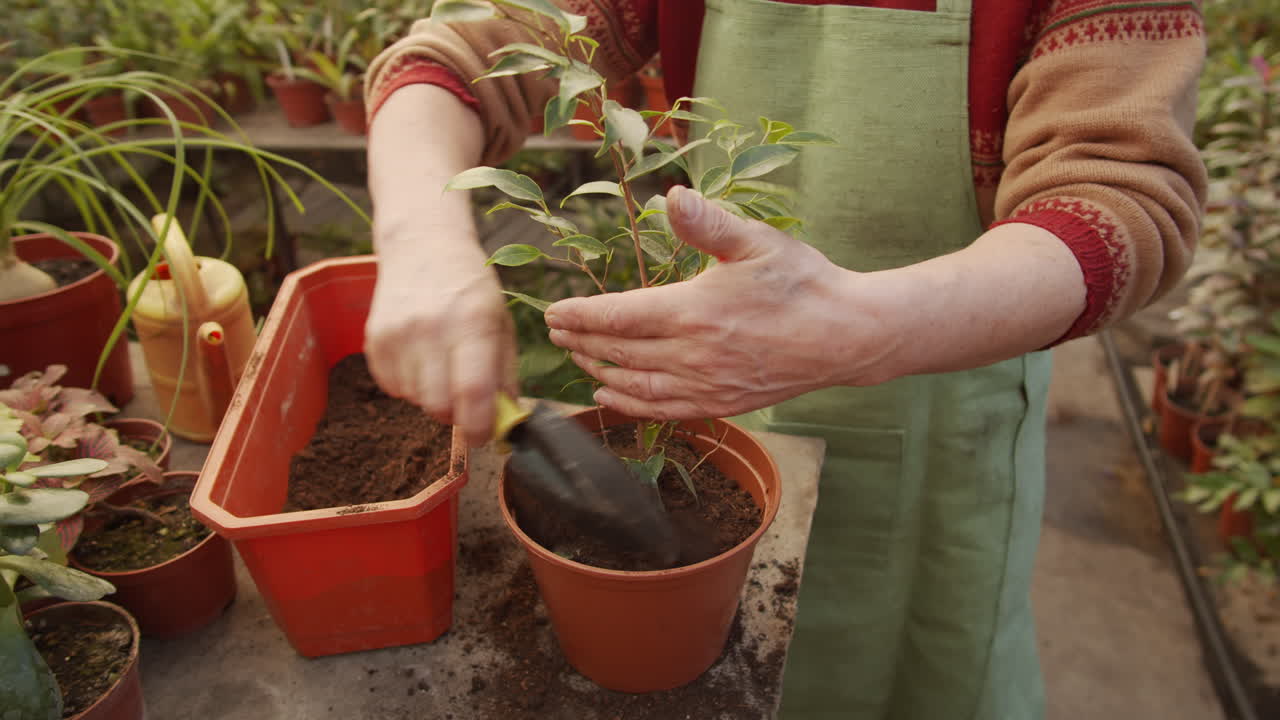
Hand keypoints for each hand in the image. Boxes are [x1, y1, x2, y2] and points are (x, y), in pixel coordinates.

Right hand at [363, 85, 514, 446]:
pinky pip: (392, 387)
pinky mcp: (373, 340)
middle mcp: (431, 329)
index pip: (473, 391)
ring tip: (442, 366)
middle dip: (454, 415)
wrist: (423, 247)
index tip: (483, 438)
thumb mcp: (501, 323)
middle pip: (438, 406)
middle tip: (464, 400)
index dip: (478, 427)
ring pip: (415, 400)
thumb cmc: (471, 289)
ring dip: (432, 396)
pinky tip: (420, 356)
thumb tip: (505, 421)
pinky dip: (410, 384)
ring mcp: (397, 334)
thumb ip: (505, 375)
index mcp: (472, 323)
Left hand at [544, 186, 879, 419]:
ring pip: (637, 385)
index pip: (619, 317)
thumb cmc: (803, 283)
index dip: (580, 317)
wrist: (847, 335)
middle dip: (582, 342)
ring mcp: (707, 386)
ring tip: (579, 360)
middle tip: (556, 334)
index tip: (552, 313)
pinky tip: (613, 396)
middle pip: (620, 352)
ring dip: (601, 373)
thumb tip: (671, 196)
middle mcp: (694, 355)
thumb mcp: (755, 242)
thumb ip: (707, 223)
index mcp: (694, 312)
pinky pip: (664, 410)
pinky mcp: (723, 404)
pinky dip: (631, 404)